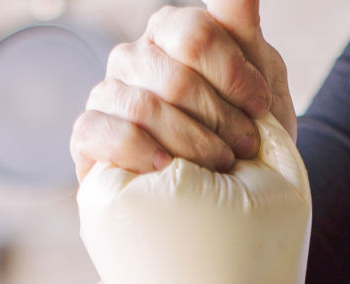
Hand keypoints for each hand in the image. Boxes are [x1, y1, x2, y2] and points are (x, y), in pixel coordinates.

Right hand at [70, 0, 295, 180]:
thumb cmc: (241, 132)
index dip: (234, 76)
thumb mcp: (258, 78)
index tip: (260, 107)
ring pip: (145, 109)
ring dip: (193, 144)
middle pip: (176, 80)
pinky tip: (167, 168)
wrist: (223, 192)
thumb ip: (242, 25)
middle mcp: (134, 57)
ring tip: (220, 164)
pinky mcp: (89, 135)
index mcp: (170, 32)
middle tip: (245, 146)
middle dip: (220, 119)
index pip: (195, 36)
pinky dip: (141, 152)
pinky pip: (105, 133)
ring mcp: (108, 95)